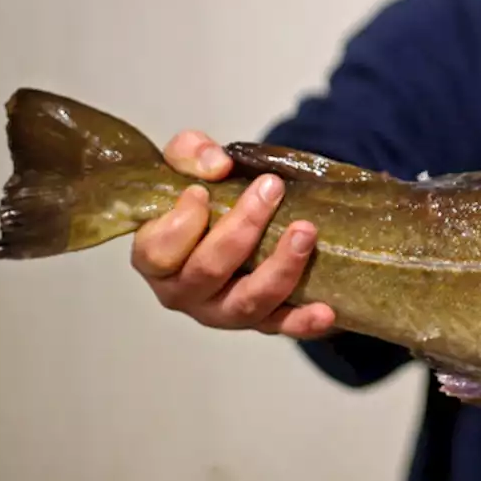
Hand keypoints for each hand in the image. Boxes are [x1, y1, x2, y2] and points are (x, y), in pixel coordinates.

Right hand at [130, 130, 336, 337]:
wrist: (235, 215)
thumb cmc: (203, 193)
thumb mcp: (187, 162)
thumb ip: (191, 154)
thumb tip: (217, 165)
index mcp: (155, 258)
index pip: (158, 253)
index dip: (181, 224)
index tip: (202, 192)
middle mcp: (185, 292)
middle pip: (209, 272)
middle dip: (242, 230)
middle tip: (272, 190)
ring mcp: (223, 311)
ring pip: (247, 303)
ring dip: (279, 268)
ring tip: (305, 232)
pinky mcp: (260, 320)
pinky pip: (281, 326)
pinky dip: (303, 322)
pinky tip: (326, 312)